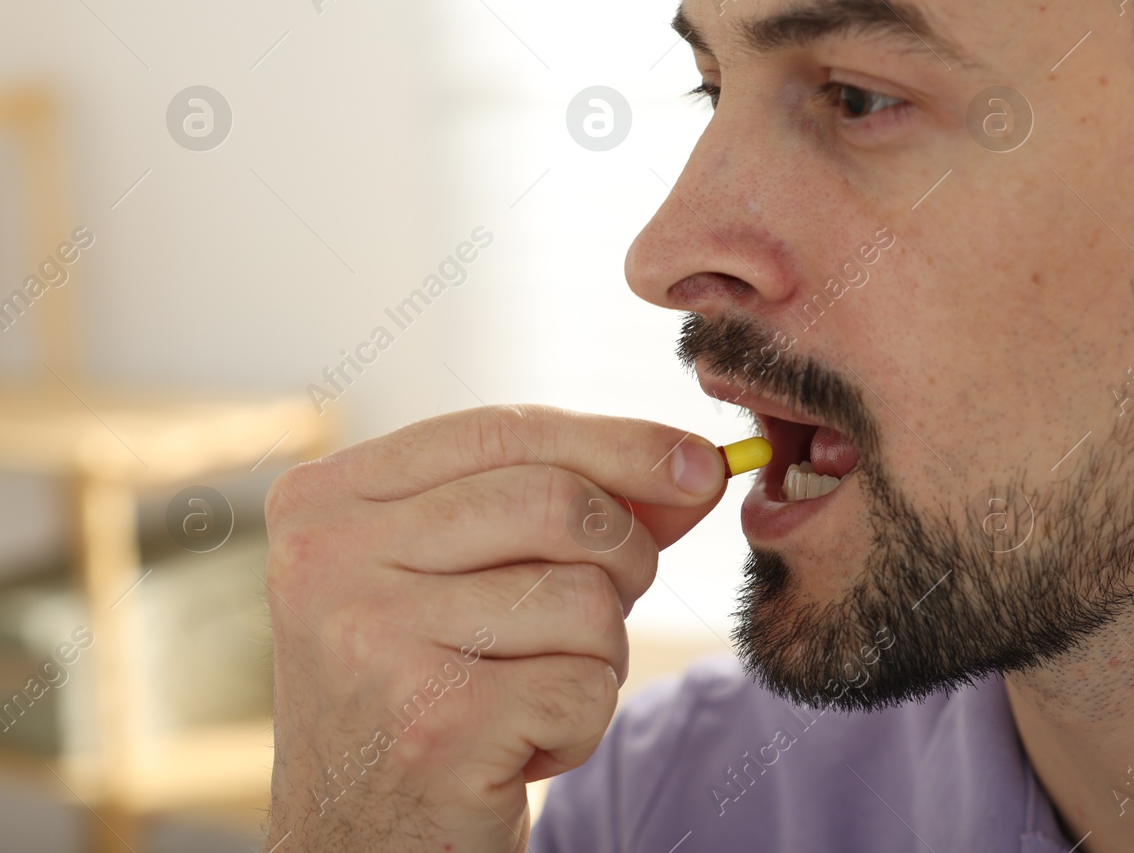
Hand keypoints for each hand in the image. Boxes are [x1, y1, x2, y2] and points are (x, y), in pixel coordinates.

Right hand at [261, 405, 727, 851]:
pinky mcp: (433, 726)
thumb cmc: (427, 696)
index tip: (700, 465)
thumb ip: (568, 508)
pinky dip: (582, 724)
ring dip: (597, 654)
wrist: (361, 851)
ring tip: (532, 693)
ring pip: (584, 597)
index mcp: (326, 501)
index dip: (619, 442)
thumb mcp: (472, 578)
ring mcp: (374, 642)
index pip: (503, 430)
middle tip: (601, 613)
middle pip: (558, 502)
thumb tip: (695, 467)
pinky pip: (585, 686)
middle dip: (623, 555)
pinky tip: (518, 750)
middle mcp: (328, 560)